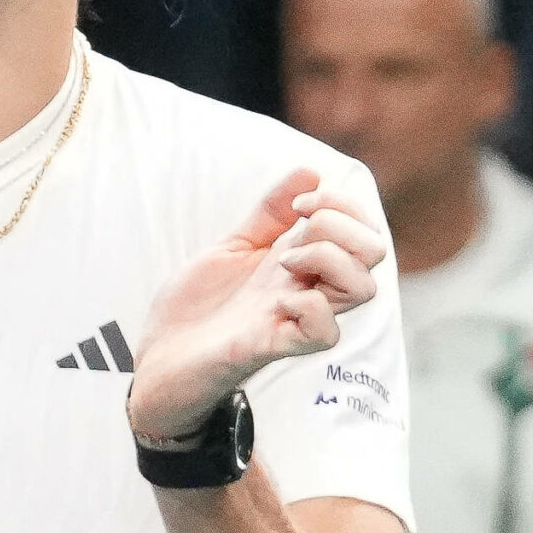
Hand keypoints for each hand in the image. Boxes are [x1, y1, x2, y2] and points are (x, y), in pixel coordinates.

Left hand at [127, 171, 386, 440]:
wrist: (158, 360)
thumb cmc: (197, 309)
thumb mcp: (231, 247)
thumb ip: (269, 215)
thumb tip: (310, 171)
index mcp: (300, 264)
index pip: (360, 229)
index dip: (341, 204)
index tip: (299, 204)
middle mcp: (306, 290)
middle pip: (373, 254)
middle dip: (341, 225)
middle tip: (296, 230)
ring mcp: (293, 318)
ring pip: (363, 289)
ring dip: (328, 259)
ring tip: (283, 263)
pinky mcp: (270, 346)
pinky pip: (323, 333)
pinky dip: (309, 308)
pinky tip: (277, 302)